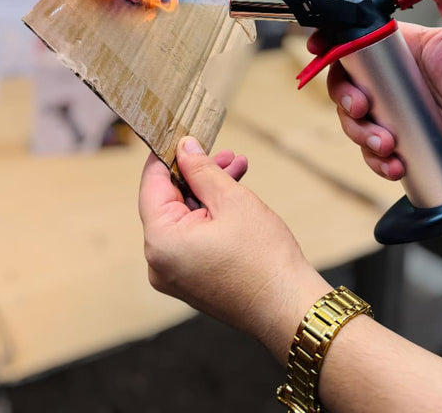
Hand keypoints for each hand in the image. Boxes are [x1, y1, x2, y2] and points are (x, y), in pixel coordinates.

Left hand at [139, 138, 330, 362]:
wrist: (290, 309)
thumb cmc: (263, 259)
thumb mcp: (231, 200)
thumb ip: (202, 170)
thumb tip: (184, 147)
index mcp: (161, 241)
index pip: (152, 184)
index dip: (166, 155)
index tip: (180, 133)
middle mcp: (159, 261)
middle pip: (169, 201)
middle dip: (197, 173)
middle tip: (223, 152)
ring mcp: (174, 274)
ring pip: (185, 217)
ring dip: (209, 192)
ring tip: (238, 167)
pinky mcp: (191, 279)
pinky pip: (193, 236)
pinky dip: (211, 216)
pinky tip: (235, 195)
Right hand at [308, 0, 441, 179]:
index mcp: (400, 48)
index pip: (352, 41)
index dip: (330, 45)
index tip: (319, 49)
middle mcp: (390, 79)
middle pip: (343, 84)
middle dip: (344, 98)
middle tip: (363, 108)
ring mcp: (393, 111)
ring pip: (353, 121)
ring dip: (361, 134)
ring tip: (388, 144)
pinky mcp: (401, 141)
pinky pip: (373, 152)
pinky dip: (376, 160)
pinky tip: (394, 163)